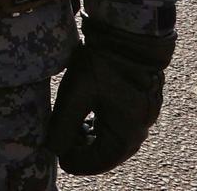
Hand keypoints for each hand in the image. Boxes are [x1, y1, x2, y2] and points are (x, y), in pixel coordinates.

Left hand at [47, 19, 177, 175]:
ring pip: (114, 142)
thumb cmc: (103, 63)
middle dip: (82, 151)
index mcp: (127, 132)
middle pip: (108, 154)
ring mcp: (143, 118)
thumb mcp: (76, 93)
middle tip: (60, 139)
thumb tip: (52, 150)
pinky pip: (120, 128)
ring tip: (69, 127)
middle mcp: (140, 130)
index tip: (55, 153)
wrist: (129, 34)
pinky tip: (85, 118)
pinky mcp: (141, 105)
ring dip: (91, 140)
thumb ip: (64, 124)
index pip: (98, 162)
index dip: (75, 161)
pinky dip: (101, 128)